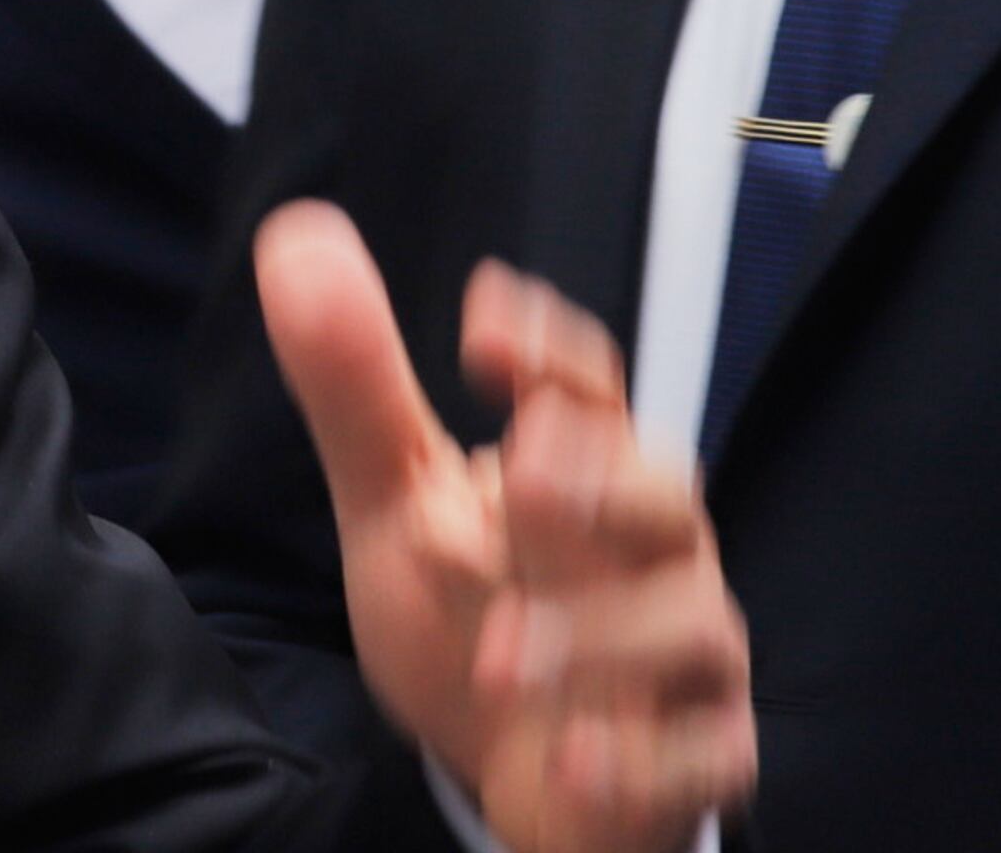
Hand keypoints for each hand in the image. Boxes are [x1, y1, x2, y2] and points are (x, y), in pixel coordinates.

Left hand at [257, 202, 754, 852]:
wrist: (513, 762)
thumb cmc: (472, 605)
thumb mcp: (394, 498)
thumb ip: (354, 385)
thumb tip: (300, 236)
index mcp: (582, 471)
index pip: (588, 390)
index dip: (551, 352)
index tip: (486, 325)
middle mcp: (648, 550)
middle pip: (666, 493)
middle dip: (602, 485)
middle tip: (522, 482)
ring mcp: (682, 655)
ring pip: (689, 623)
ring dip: (599, 635)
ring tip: (502, 655)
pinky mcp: (695, 755)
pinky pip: (700, 755)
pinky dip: (639, 761)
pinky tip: (569, 763)